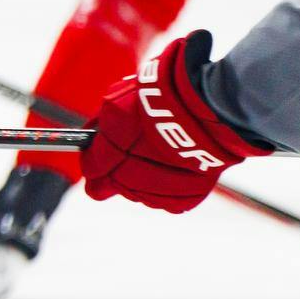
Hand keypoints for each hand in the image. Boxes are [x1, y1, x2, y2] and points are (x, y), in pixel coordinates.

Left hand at [80, 31, 268, 211]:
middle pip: (119, 186)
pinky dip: (174, 184)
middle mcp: (129, 182)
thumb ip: (100, 129)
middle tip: (140, 145)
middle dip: (124, 169)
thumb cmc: (160, 100)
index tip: (102, 157)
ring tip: (165, 149)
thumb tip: (93, 141)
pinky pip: (171, 197)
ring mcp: (159, 193)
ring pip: (145, 193)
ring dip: (149, 176)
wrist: (207, 107)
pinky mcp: (185, 198)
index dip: (97, 166)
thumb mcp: (116, 104)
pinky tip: (179, 161)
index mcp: (108, 159)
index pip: (93, 177)